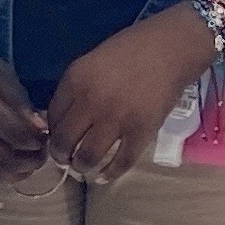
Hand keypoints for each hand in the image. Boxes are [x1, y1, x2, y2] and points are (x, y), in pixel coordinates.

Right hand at [0, 39, 49, 204]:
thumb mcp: (0, 72)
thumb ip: (20, 102)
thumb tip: (42, 128)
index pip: (15, 135)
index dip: (37, 141)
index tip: (45, 137)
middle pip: (3, 160)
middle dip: (29, 162)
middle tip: (40, 154)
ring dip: (12, 177)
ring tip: (25, 167)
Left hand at [48, 7, 214, 185]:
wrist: (172, 47)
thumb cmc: (132, 50)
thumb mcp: (93, 62)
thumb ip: (76, 89)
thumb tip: (60, 121)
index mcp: (76, 79)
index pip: (52, 117)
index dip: (51, 132)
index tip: (58, 138)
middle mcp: (92, 101)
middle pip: (64, 141)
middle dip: (61, 156)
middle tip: (66, 160)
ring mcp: (117, 119)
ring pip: (88, 157)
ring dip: (81, 167)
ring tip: (83, 168)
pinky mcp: (141, 132)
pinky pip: (120, 162)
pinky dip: (110, 174)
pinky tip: (103, 177)